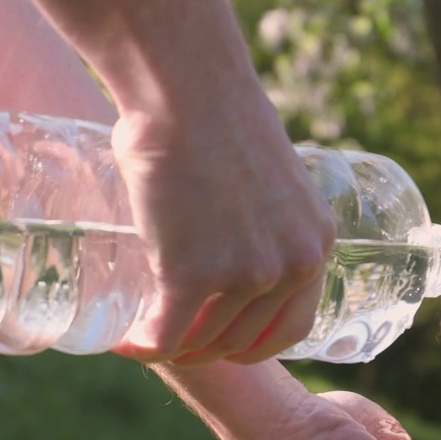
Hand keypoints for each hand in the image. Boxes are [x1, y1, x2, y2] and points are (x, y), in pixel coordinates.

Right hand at [113, 87, 337, 365]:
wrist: (188, 91)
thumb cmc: (217, 116)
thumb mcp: (267, 178)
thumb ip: (261, 217)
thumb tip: (227, 229)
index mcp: (315, 243)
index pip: (293, 325)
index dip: (255, 344)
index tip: (227, 344)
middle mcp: (291, 266)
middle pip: (247, 339)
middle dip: (208, 348)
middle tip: (175, 338)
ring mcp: (246, 273)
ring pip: (204, 338)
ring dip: (173, 346)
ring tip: (145, 336)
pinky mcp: (195, 274)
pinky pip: (167, 333)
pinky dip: (144, 347)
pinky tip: (125, 343)